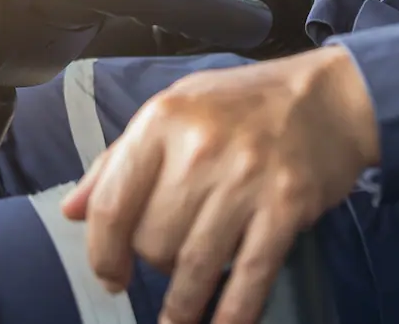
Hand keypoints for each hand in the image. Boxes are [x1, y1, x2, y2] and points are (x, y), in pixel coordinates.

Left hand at [61, 46, 378, 323]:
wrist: (328, 97)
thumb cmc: (244, 102)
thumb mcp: (174, 108)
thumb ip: (118, 158)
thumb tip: (71, 209)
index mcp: (164, 119)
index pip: (112, 203)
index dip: (102, 252)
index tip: (109, 274)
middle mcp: (201, 149)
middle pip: (152, 241)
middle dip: (152, 264)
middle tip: (166, 261)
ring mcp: (246, 179)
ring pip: (193, 267)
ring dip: (182, 303)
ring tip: (179, 314)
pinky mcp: (286, 207)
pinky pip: (249, 278)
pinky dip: (232, 315)